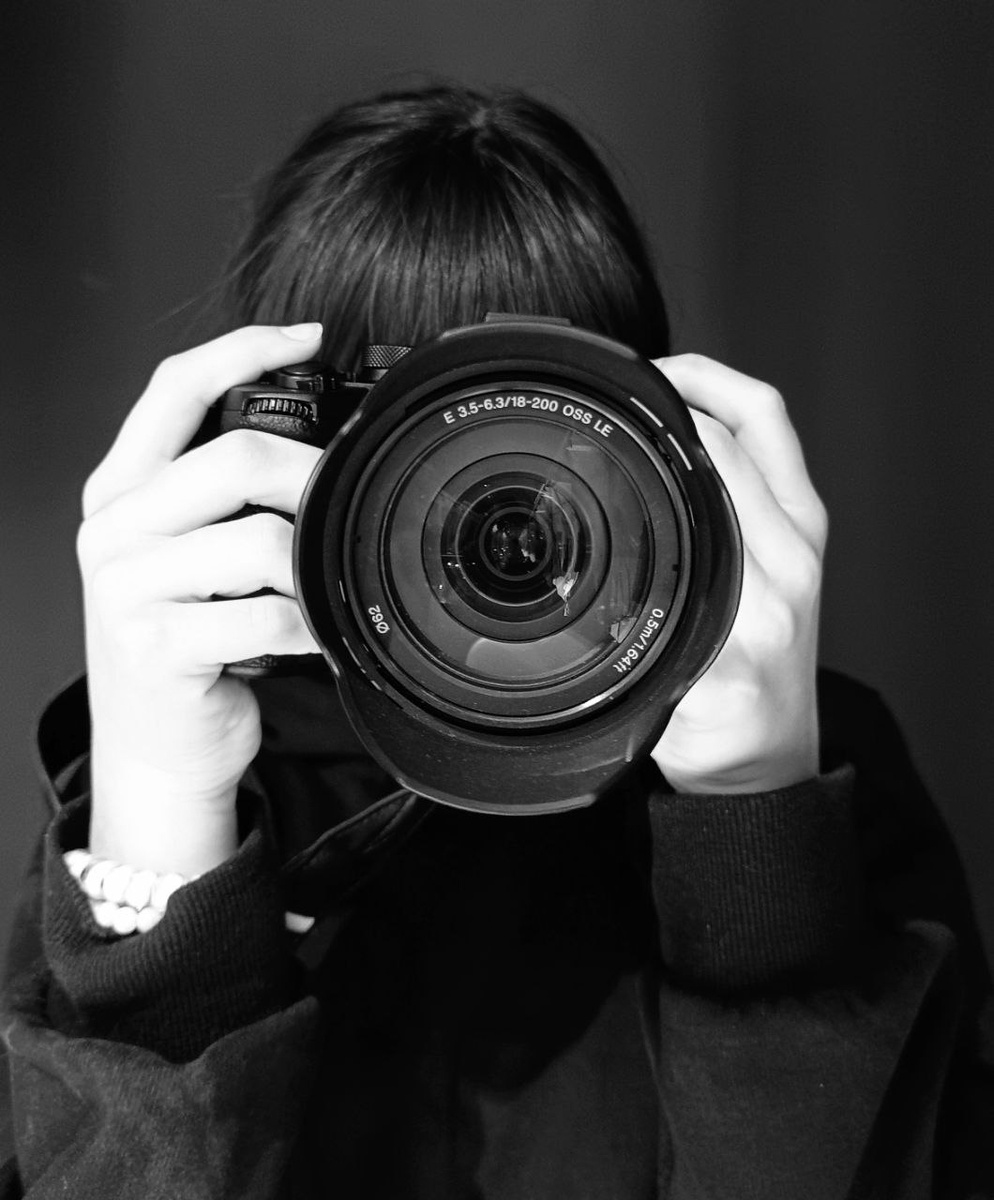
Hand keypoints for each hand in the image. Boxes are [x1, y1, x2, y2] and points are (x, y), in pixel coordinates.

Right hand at [77, 324, 324, 874]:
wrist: (157, 744)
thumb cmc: (188, 643)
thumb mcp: (190, 556)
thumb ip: (226, 499)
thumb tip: (318, 450)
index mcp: (122, 492)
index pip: (173, 388)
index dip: (244, 348)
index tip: (309, 338)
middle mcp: (115, 529)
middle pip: (235, 457)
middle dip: (312, 478)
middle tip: (344, 504)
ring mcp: (129, 589)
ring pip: (259, 541)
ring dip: (311, 569)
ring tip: (315, 592)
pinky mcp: (157, 647)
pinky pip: (268, 618)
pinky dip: (310, 628)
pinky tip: (312, 638)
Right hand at [650, 355, 827, 794]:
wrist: (769, 762)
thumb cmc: (731, 738)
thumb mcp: (690, 710)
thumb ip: (668, 660)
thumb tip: (628, 605)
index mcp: (771, 580)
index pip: (727, 458)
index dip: (676, 410)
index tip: (625, 394)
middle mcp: (796, 547)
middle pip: (757, 420)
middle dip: (694, 379)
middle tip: (634, 371)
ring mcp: (802, 539)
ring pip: (768, 427)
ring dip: (715, 390)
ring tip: (657, 382)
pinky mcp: (798, 539)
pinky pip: (772, 450)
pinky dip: (728, 417)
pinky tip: (684, 424)